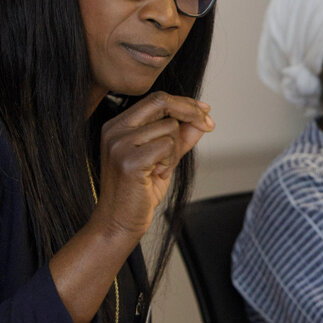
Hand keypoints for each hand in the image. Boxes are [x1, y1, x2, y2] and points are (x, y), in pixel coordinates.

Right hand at [93, 92, 214, 237]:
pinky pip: (168, 146)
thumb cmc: (139, 192)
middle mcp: (114, 130)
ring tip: (160, 169)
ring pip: (170, 128)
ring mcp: (119, 144)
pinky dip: (170, 161)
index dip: (185, 103)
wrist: (119, 222)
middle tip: (208, 125)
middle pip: (162, 103)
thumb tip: (203, 118)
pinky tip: (156, 175)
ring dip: (175, 150)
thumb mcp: (164, 158)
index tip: (205, 110)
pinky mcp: (129, 161)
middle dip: (191, 112)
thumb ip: (181, 137)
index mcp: (117, 126)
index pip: (156, 99)